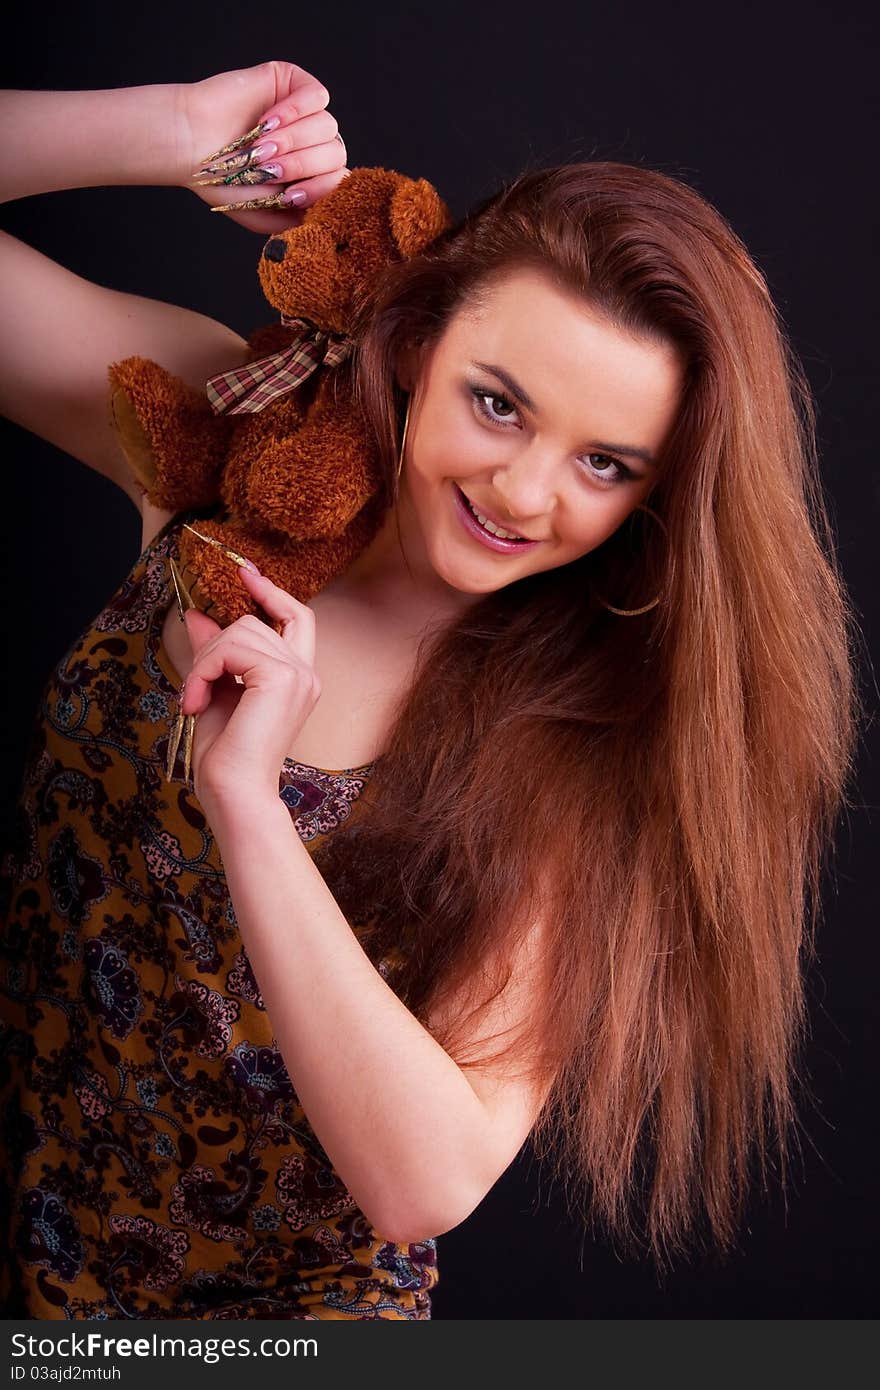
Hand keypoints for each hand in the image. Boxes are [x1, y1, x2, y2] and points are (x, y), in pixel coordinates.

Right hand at [177, 61, 348, 233]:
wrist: (191, 145)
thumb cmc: (223, 181)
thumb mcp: (265, 213)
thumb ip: (301, 218)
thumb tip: (331, 211)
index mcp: (309, 175)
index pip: (338, 181)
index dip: (321, 189)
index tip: (291, 195)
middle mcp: (310, 145)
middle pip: (335, 154)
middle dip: (302, 165)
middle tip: (269, 169)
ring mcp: (304, 114)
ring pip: (327, 126)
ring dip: (293, 140)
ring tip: (261, 147)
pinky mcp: (293, 84)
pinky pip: (318, 96)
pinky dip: (295, 110)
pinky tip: (267, 121)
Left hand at [180, 566, 320, 803]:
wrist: (233, 792)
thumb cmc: (226, 756)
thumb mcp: (214, 691)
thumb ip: (213, 653)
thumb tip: (196, 615)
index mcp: (298, 678)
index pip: (298, 617)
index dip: (272, 592)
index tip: (245, 572)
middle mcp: (306, 673)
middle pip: (252, 623)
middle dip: (213, 648)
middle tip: (194, 688)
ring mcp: (298, 675)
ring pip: (238, 631)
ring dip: (204, 664)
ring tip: (194, 700)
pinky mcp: (281, 678)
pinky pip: (230, 648)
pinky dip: (204, 671)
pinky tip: (197, 702)